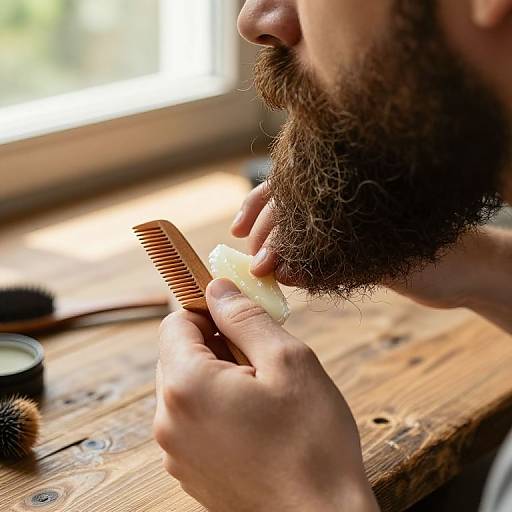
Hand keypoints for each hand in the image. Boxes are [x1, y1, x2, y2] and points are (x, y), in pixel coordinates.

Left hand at [154, 278, 378, 511]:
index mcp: (186, 385)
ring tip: (261, 395)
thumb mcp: (287, 360)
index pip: (176, 322)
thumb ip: (245, 317)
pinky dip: (215, 408)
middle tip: (260, 358)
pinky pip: (191, 420)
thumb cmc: (312, 440)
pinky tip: (254, 423)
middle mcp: (168, 420)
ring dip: (216, 377)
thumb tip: (217, 288)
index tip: (239, 316)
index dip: (207, 310)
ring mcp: (175, 451)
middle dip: (214, 344)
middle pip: (178, 355)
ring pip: (185, 387)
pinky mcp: (188, 470)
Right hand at [231, 182, 511, 317]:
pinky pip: (315, 244)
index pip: (297, 191)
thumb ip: (333, 263)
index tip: (254, 252)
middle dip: (266, 228)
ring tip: (252, 256)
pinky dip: (295, 255)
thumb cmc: (439, 254)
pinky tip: (281, 266)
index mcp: (351, 183)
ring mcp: (347, 218)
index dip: (270, 219)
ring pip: (298, 219)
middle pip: (291, 201)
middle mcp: (345, 197)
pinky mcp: (352, 241)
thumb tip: (284, 272)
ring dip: (273, 237)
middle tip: (250, 258)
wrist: (471, 271)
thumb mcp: (383, 256)